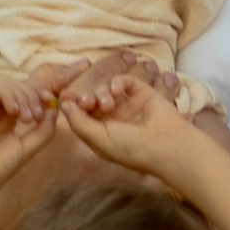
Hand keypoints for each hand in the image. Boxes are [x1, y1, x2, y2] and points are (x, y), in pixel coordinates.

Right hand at [0, 75, 62, 196]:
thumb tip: (54, 104)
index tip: (49, 102)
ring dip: (21, 96)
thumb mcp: (29, 145)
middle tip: (37, 115)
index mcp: (4, 117)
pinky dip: (7, 94)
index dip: (37, 94)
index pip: (22, 95)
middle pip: (15, 86)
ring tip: (27, 117)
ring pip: (5, 84)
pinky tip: (15, 111)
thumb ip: (44, 127)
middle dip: (31, 96)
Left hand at [59, 63, 199, 176]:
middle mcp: (113, 118)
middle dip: (88, 98)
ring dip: (102, 91)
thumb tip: (63, 104)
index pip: (81, 114)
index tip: (66, 98)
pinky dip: (117, 82)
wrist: (165, 144)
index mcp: (100, 132)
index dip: (73, 105)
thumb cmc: (131, 148)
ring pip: (106, 89)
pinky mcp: (142, 93)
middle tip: (90, 101)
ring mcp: (127, 105)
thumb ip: (78, 122)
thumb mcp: (98, 139)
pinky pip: (124, 81)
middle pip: (92, 99)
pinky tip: (117, 90)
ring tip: (109, 102)